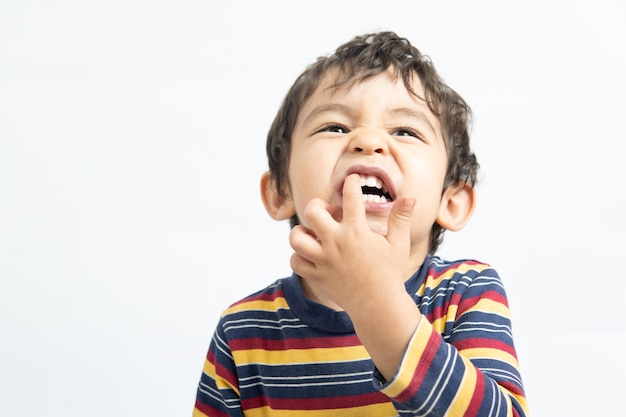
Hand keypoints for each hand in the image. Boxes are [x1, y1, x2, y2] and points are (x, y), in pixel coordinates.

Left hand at [289, 173, 415, 312]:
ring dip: (301, 232)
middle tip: (326, 212)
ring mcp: (324, 261)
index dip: (351, 183)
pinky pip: (295, 261)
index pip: (350, 197)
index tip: (352, 181)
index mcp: (357, 232)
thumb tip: (409, 197)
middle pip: (312, 212)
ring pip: (297, 238)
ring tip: (313, 234)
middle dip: (317, 206)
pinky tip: (311, 255)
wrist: (379, 306)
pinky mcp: (316, 276)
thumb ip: (400, 218)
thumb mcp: (398, 244)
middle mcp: (337, 243)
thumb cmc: (390, 273)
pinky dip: (299, 256)